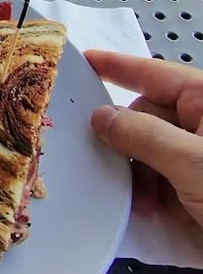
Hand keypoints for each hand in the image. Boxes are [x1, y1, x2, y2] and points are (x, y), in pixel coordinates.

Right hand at [87, 50, 202, 234]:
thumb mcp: (193, 162)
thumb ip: (142, 135)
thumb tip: (102, 117)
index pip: (155, 73)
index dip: (117, 66)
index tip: (83, 61)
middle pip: (146, 117)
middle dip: (126, 141)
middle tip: (107, 161)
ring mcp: (200, 161)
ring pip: (148, 154)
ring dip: (137, 177)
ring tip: (141, 202)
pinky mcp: (198, 192)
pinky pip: (159, 184)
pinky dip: (150, 198)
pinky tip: (150, 212)